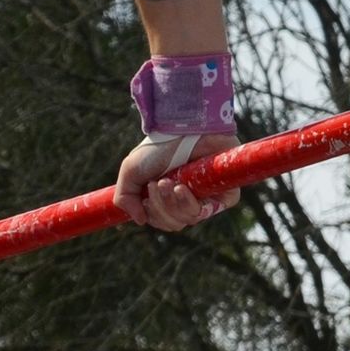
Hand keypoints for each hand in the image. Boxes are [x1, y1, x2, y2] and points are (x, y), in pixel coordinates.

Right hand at [115, 130, 239, 230]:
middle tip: (158, 183)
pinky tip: (181, 188)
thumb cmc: (159, 147)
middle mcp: (190, 199)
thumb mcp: (131, 172)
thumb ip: (125, 198)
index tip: (147, 193)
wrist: (183, 127)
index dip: (153, 214)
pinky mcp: (224, 193)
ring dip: (172, 203)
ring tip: (168, 182)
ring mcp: (208, 196)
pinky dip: (189, 204)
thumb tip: (140, 221)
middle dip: (161, 207)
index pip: (162, 222)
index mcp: (170, 197)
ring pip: (188, 219)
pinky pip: (207, 212)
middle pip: (174, 224)